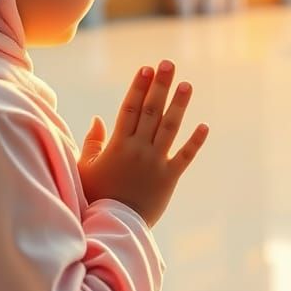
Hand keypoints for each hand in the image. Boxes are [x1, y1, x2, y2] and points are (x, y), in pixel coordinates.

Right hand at [78, 60, 208, 227]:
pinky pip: (184, 157)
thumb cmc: (95, 197)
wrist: (113, 226)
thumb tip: (98, 118)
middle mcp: (138, 149)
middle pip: (151, 111)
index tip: (146, 68)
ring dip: (179, 105)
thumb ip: (92, 142)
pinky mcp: (169, 179)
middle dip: (160, 86)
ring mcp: (155, 163)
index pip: (130, 108)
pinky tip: (205, 126)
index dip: (139, 87)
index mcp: (118, 145)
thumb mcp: (85, 167)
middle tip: (168, 64)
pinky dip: (195, 142)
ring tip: (186, 84)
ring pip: (169, 128)